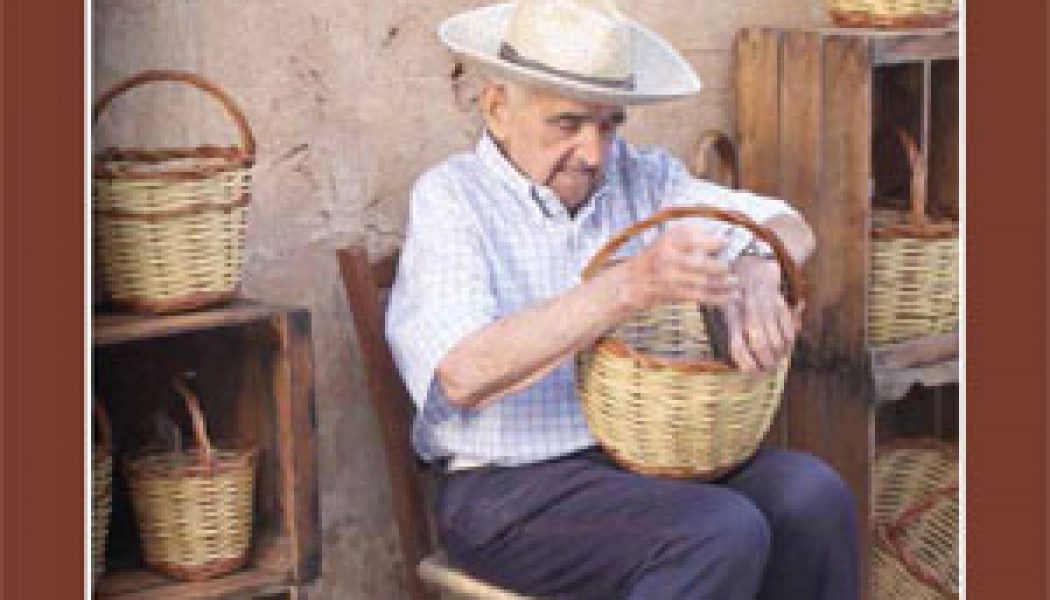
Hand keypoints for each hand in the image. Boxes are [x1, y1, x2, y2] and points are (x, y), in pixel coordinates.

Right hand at [625, 224, 734, 309]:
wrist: (635, 280)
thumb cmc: (658, 255)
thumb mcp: (669, 238)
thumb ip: (692, 233)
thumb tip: (722, 234)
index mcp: (668, 241)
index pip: (693, 239)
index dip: (713, 241)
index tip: (727, 242)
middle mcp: (668, 259)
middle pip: (700, 264)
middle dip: (721, 267)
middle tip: (733, 267)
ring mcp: (671, 278)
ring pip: (703, 282)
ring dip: (723, 284)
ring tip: (737, 283)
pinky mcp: (675, 294)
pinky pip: (700, 296)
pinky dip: (717, 298)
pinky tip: (730, 297)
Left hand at [725, 256, 801, 372]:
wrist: (752, 270)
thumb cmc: (737, 299)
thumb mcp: (727, 314)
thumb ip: (733, 338)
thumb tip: (743, 366)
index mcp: (732, 318)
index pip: (737, 347)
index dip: (745, 364)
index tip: (751, 372)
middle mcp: (749, 314)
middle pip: (760, 347)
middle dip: (766, 363)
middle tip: (768, 368)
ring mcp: (767, 309)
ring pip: (777, 342)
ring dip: (779, 355)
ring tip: (777, 359)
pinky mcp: (782, 306)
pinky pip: (789, 331)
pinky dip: (789, 343)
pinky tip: (785, 345)